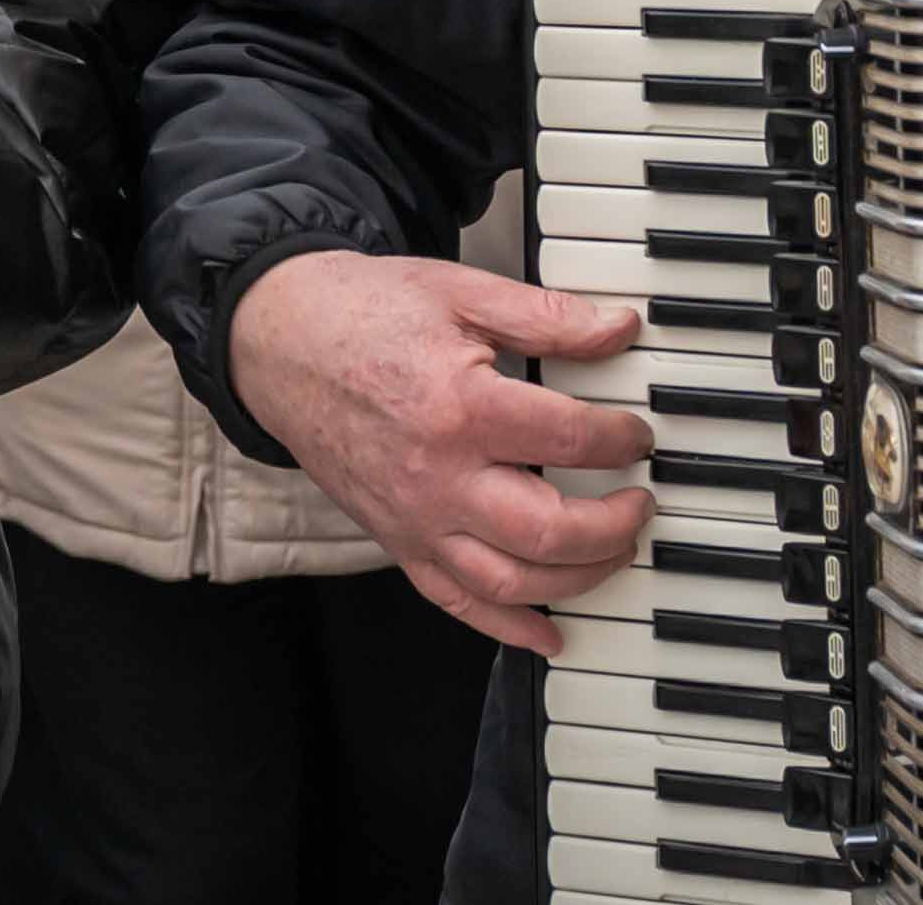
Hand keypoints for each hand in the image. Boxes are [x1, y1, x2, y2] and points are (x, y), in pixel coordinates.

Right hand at [228, 251, 652, 652]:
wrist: (282, 341)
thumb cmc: (367, 312)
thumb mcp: (460, 290)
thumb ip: (545, 316)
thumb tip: (618, 329)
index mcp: (461, 405)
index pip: (570, 439)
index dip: (621, 438)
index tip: (637, 432)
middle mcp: (440, 476)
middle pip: (549, 530)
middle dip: (614, 526)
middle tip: (640, 503)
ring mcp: (417, 521)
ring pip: (514, 582)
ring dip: (580, 579)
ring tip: (614, 551)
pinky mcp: (398, 544)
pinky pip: (460, 603)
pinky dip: (511, 628)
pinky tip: (552, 633)